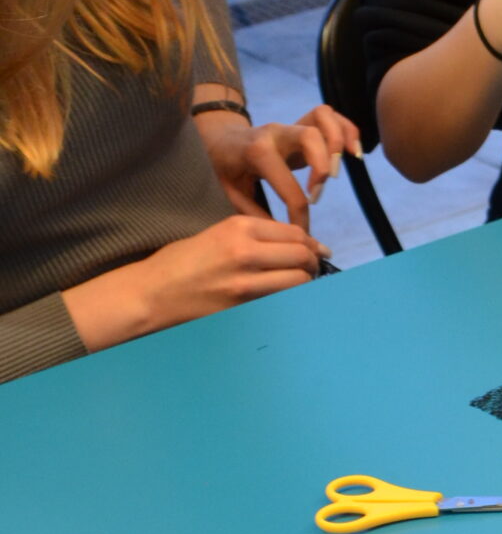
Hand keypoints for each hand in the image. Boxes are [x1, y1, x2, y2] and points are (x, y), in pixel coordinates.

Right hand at [63, 215, 326, 351]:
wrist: (153, 292)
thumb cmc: (182, 262)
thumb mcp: (217, 234)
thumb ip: (255, 237)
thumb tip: (296, 244)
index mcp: (238, 227)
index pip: (294, 233)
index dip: (311, 244)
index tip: (316, 251)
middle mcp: (245, 251)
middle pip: (302, 255)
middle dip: (313, 262)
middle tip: (312, 269)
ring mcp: (245, 281)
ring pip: (299, 281)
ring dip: (306, 283)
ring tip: (301, 284)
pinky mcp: (243, 306)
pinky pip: (282, 301)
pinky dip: (291, 299)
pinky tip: (287, 298)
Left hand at [196, 100, 362, 229]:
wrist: (219, 138)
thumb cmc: (223, 167)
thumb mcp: (231, 193)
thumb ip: (256, 214)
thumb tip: (283, 237)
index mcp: (256, 152)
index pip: (288, 186)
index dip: (299, 215)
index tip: (301, 232)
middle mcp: (276, 133)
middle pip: (310, 135)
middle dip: (322, 166)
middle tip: (318, 191)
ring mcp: (290, 125)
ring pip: (323, 117)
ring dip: (338, 142)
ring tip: (336, 171)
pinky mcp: (302, 124)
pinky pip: (330, 116)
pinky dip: (346, 130)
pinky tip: (353, 151)